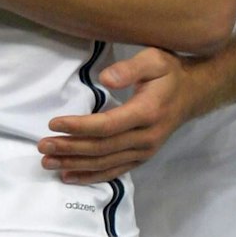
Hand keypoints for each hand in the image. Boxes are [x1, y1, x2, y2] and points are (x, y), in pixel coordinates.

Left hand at [40, 48, 198, 184]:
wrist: (193, 95)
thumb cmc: (169, 74)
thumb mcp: (154, 60)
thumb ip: (130, 68)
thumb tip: (105, 79)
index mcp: (147, 113)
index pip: (107, 125)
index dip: (79, 127)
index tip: (54, 123)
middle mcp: (146, 138)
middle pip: (101, 148)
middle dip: (69, 148)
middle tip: (42, 147)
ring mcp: (144, 151)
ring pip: (104, 163)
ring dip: (74, 164)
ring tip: (48, 163)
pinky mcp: (141, 158)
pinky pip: (114, 171)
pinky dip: (91, 176)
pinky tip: (69, 177)